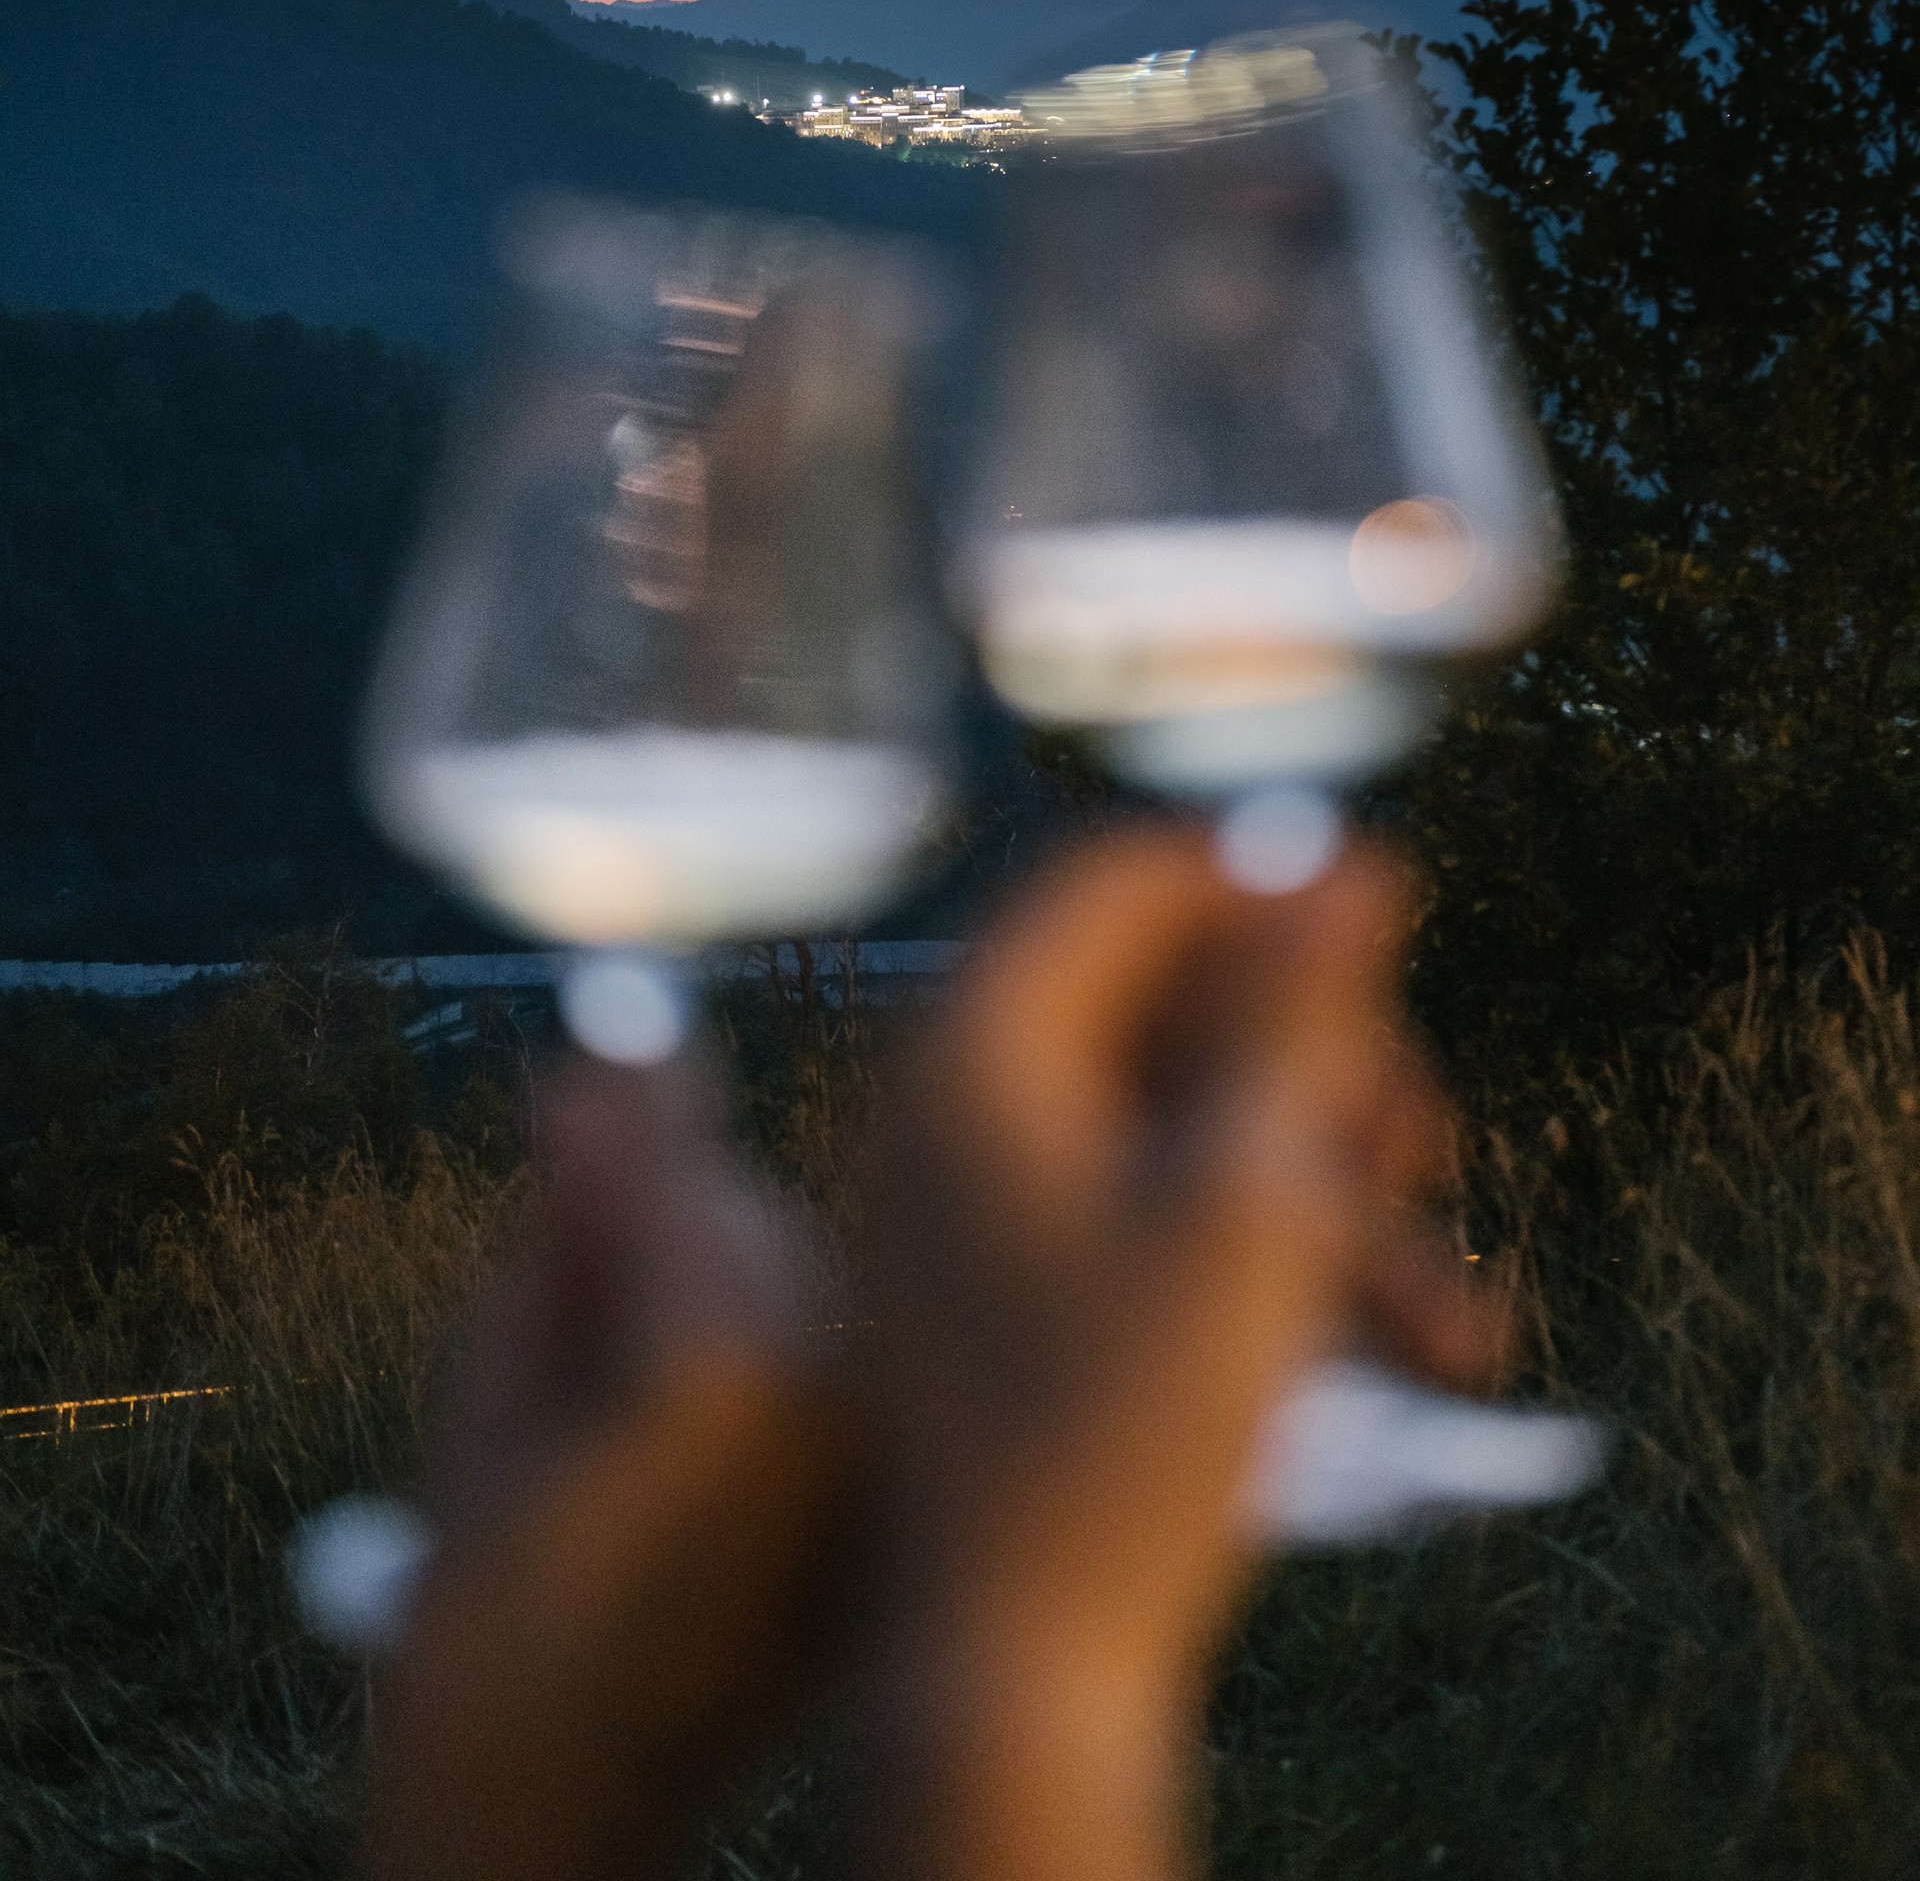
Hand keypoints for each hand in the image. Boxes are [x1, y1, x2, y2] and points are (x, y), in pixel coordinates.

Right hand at [362, 1045, 851, 1880]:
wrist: (562, 1848)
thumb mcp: (476, 1421)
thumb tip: (582, 1099)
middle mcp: (831, 1402)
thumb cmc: (480, 1651)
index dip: (640, 1089)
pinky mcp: (878, 1518)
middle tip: (586, 1193)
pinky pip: (832, 1374)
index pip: (678, 1174)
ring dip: (721, 1272)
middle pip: (748, 1222)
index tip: (634, 1008)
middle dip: (668, 1199)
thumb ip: (548, 1244)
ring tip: (627, 1357)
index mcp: (719, 1370)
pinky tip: (692, 1409)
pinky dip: (770, 1351)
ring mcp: (868, 1465)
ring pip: (801, 1293)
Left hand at [847, 823, 1498, 1880]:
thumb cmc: (1121, 1436)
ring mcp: (972, 1206)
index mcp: (973, 1049)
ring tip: (1446, 1318)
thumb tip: (1348, 855)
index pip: (1122, 877)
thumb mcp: (1245, 1195)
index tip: (1394, 919)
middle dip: (1320, 1070)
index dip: (1266, 880)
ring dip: (1321, 1194)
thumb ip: (1292, 1012)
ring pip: (1180, 1128)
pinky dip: (1260, 1259)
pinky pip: (1146, 1217)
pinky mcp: (1007, 1294)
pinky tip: (1386, 1355)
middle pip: (1166, 1006)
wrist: (1016, 1685)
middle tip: (1430, 1144)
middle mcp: (951, 1106)